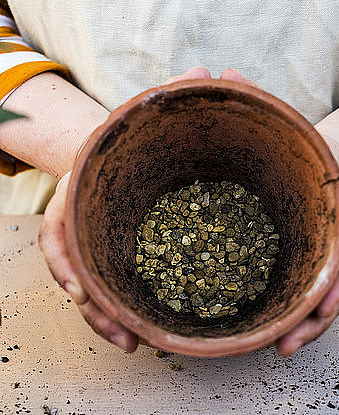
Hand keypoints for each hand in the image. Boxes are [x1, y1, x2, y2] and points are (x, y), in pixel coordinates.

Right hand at [38, 66, 211, 351]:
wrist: (120, 153)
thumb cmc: (133, 139)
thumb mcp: (146, 117)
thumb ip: (171, 97)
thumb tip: (206, 72)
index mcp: (82, 190)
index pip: (57, 230)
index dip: (65, 262)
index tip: (77, 289)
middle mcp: (84, 221)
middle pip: (75, 270)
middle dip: (92, 304)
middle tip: (118, 332)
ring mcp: (100, 242)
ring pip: (92, 289)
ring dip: (106, 319)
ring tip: (132, 343)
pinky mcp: (119, 257)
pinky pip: (114, 289)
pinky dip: (123, 313)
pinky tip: (144, 332)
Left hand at [218, 67, 338, 355]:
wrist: (311, 161)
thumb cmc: (295, 146)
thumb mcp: (280, 123)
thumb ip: (255, 102)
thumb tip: (223, 72)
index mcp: (334, 207)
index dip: (338, 280)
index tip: (325, 304)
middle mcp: (331, 235)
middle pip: (336, 284)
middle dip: (316, 315)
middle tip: (292, 341)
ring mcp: (315, 252)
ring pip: (319, 298)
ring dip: (304, 325)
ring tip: (280, 346)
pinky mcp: (297, 262)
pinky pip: (299, 295)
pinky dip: (290, 317)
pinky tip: (270, 336)